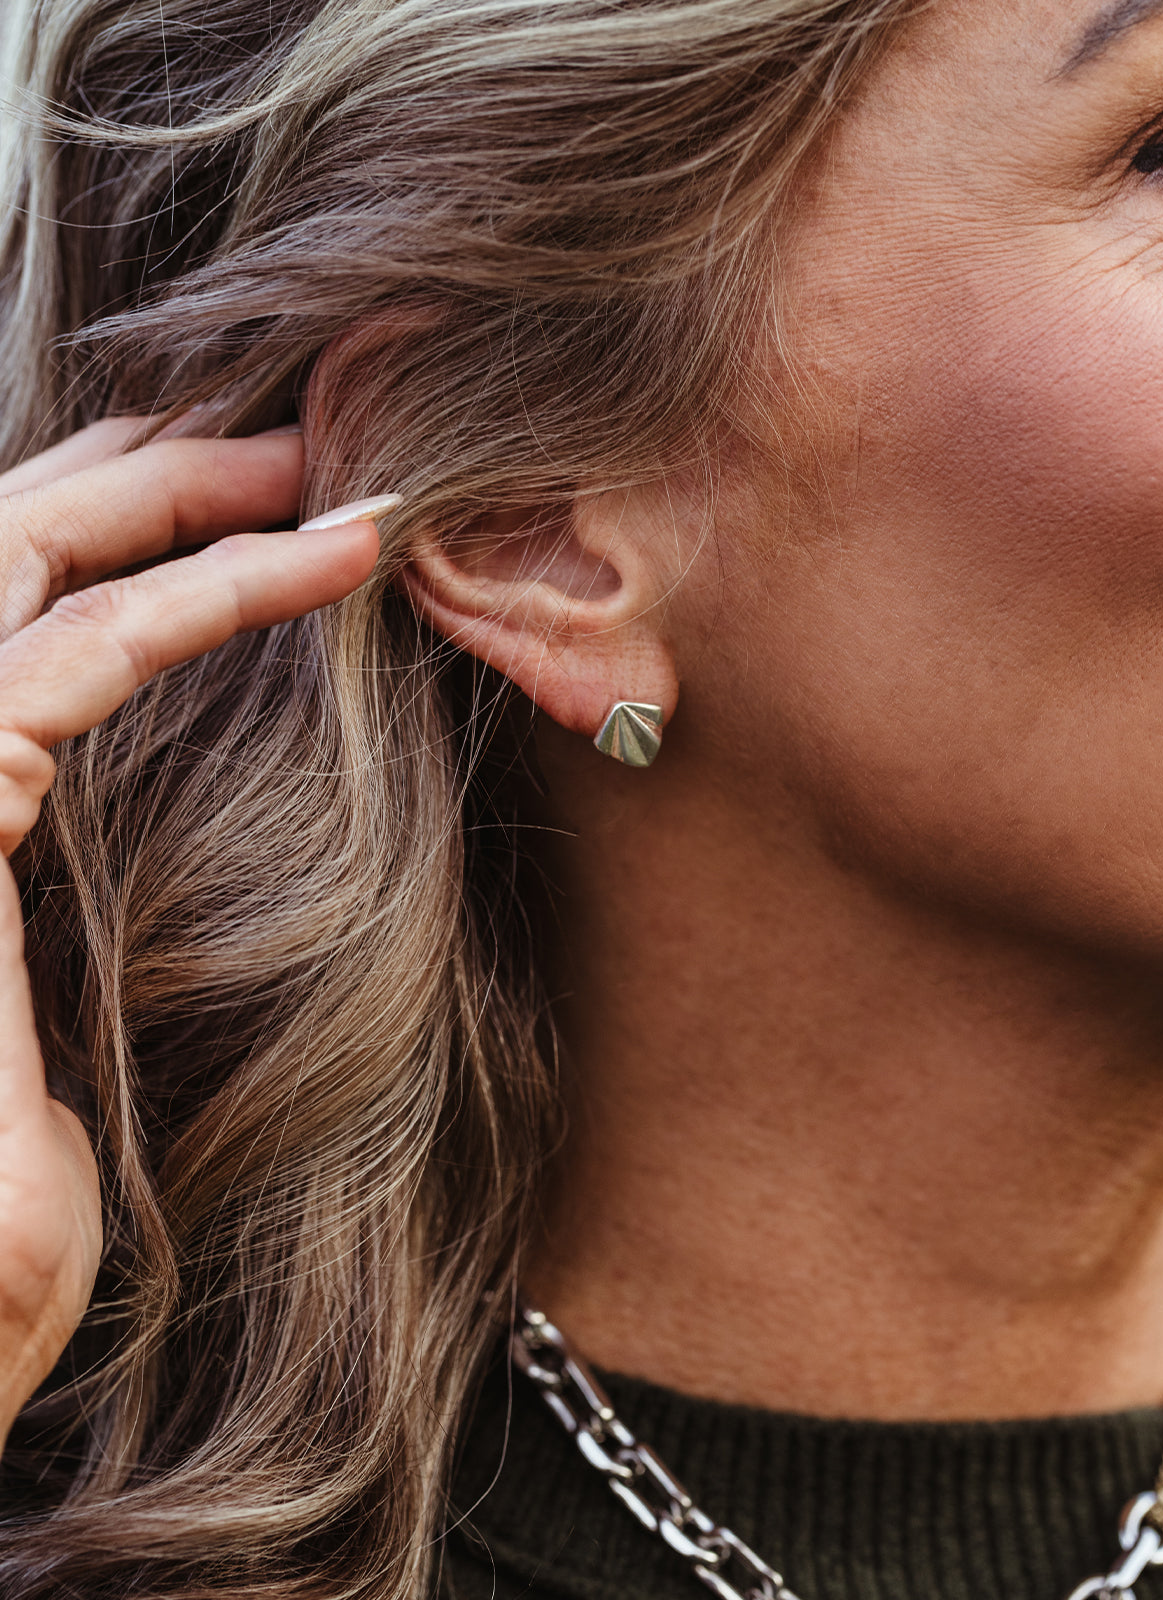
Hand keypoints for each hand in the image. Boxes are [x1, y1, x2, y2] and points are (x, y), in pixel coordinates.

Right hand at [0, 419, 378, 1443]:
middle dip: (148, 467)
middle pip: (4, 545)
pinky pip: (81, 654)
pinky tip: (334, 558)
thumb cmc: (0, 1202)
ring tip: (328, 462)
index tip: (257, 499)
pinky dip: (215, 589)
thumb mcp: (59, 1004)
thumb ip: (61, 897)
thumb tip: (109, 850)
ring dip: (188, 489)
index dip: (127, 531)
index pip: (12, 608)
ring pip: (27, 556)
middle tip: (291, 431)